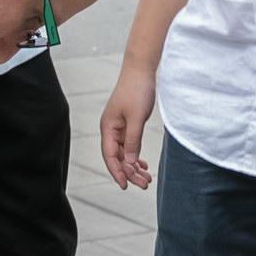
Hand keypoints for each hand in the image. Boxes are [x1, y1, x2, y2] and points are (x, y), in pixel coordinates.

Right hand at [101, 67, 157, 189]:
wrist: (140, 70)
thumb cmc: (136, 90)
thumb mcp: (136, 118)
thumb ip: (133, 140)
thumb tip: (131, 162)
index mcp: (108, 128)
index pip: (110, 156)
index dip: (117, 172)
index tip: (125, 186)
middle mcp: (111, 130)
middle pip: (118, 158)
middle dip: (130, 172)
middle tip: (144, 184)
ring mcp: (119, 127)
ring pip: (125, 153)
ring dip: (134, 166)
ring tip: (147, 178)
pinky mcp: (127, 124)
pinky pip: (130, 145)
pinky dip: (136, 156)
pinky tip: (143, 164)